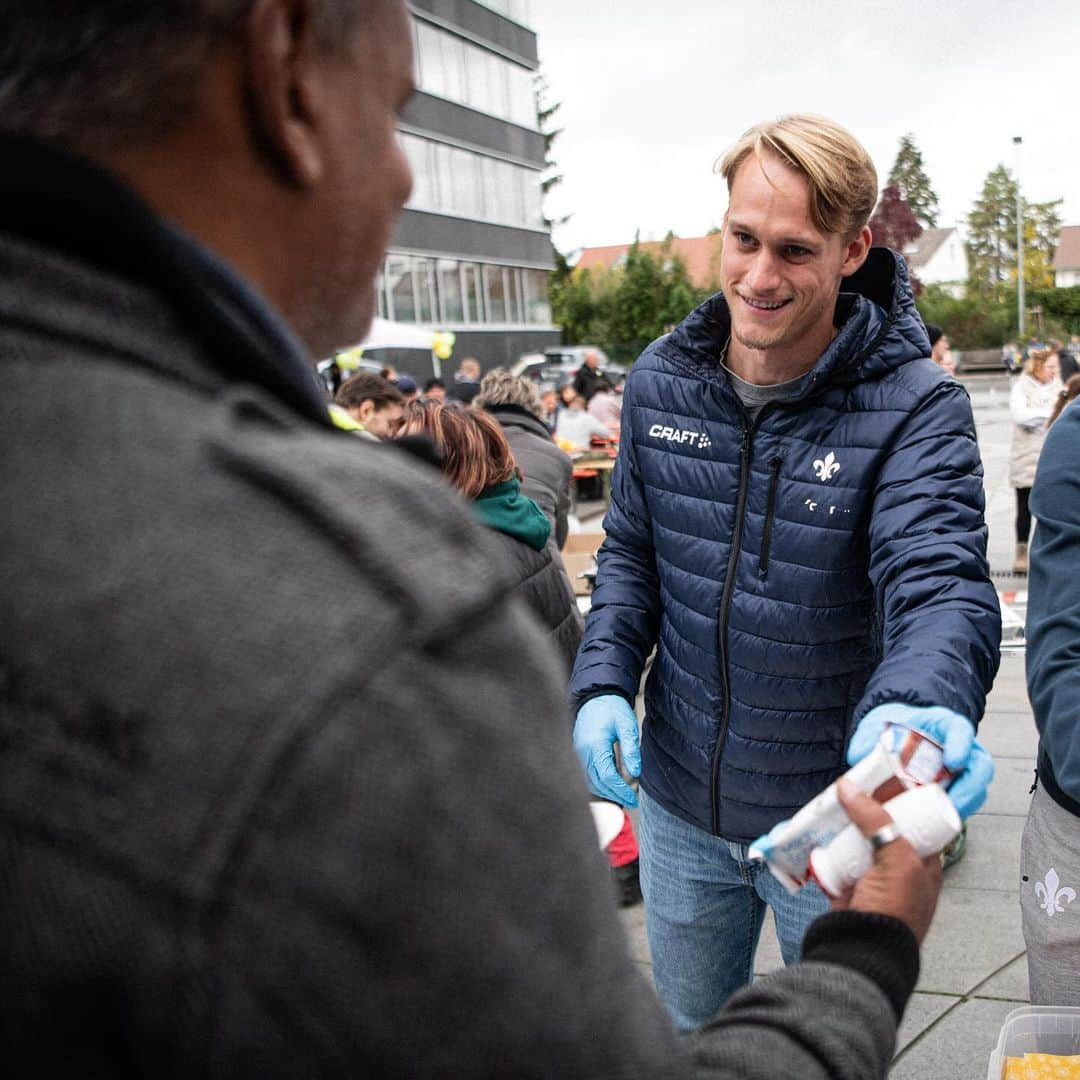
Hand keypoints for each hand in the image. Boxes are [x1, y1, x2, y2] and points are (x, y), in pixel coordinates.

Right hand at [573, 695, 640, 806]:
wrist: (596, 695)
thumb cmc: (612, 708)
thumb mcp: (627, 725)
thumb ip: (631, 749)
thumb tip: (635, 773)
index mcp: (595, 744)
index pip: (607, 776)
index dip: (620, 790)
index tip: (633, 798)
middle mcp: (582, 751)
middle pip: (597, 783)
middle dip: (614, 796)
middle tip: (631, 802)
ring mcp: (578, 752)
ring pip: (590, 781)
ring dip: (606, 791)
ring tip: (622, 796)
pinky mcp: (578, 751)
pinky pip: (587, 774)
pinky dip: (599, 783)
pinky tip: (611, 785)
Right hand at [832, 779, 942, 944]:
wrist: (863, 949)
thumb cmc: (894, 911)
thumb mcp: (898, 859)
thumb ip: (877, 820)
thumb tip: (850, 787)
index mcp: (924, 861)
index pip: (917, 819)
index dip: (902, 797)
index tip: (883, 775)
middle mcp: (899, 865)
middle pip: (882, 824)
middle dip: (867, 804)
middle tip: (852, 782)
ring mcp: (872, 873)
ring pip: (857, 836)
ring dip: (845, 819)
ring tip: (833, 797)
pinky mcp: (846, 880)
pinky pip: (836, 852)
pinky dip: (828, 839)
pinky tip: (820, 823)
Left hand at [848, 702, 994, 819]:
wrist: (892, 734)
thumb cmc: (890, 728)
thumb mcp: (875, 727)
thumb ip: (865, 740)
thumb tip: (857, 758)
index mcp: (942, 725)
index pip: (960, 729)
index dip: (962, 744)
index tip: (954, 760)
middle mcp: (959, 747)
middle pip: (979, 765)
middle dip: (970, 786)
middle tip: (953, 801)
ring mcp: (961, 770)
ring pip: (977, 787)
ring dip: (965, 804)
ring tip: (947, 817)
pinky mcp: (955, 789)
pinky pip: (965, 803)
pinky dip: (955, 814)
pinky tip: (941, 824)